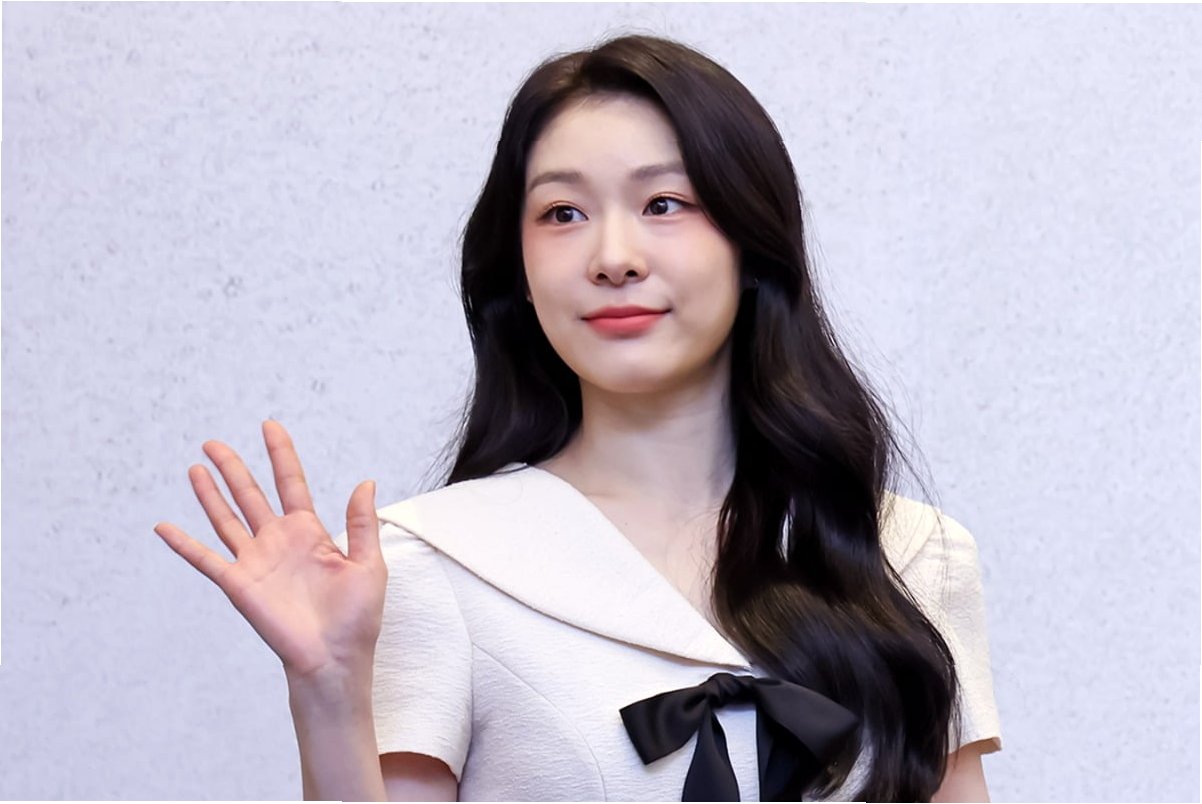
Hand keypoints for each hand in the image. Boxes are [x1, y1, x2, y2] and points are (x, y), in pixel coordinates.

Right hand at [154, 420, 386, 681]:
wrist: (335, 659)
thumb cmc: (356, 618)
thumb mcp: (368, 564)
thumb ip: (362, 524)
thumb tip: (365, 482)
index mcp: (310, 533)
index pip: (291, 483)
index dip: (280, 454)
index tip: (269, 426)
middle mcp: (278, 542)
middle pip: (250, 495)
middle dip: (233, 468)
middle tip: (213, 442)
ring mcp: (256, 562)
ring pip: (226, 519)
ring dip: (209, 494)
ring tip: (194, 467)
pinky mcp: (239, 585)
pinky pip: (206, 559)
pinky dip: (184, 544)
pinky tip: (164, 526)